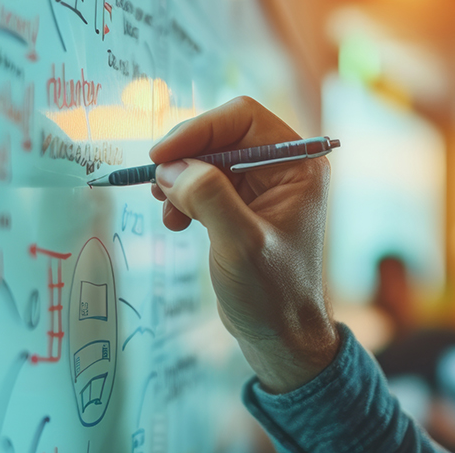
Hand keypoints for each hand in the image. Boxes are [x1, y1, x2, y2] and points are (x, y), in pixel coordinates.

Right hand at [149, 96, 339, 392]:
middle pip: (221, 134)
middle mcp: (282, 168)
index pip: (242, 117)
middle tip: (157, 183)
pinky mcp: (241, 206)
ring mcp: (261, 187)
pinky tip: (176, 222)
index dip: (199, 129)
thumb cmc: (273, 294)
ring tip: (167, 211)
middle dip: (185, 157)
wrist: (280, 337)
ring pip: (207, 159)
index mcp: (298, 165)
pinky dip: (183, 196)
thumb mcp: (241, 245)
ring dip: (180, 179)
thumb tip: (173, 166)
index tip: (163, 155)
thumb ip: (210, 198)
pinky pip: (203, 183)